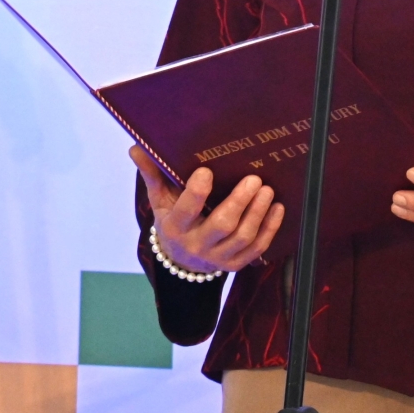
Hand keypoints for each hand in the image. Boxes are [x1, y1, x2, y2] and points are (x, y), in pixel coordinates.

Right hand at [131, 145, 284, 274]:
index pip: (186, 210)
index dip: (196, 192)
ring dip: (258, 213)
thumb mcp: (159, 200)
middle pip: (222, 225)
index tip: (207, 171)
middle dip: (239, 201)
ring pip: (242, 237)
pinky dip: (269, 229)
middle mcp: (196, 245)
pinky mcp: (234, 265)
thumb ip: (152, 174)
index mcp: (175, 227)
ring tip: (267, 191)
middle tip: (254, 179)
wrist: (181, 260)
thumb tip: (136, 148)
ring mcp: (217, 258)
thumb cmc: (172, 220)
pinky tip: (277, 209)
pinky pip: (256, 249)